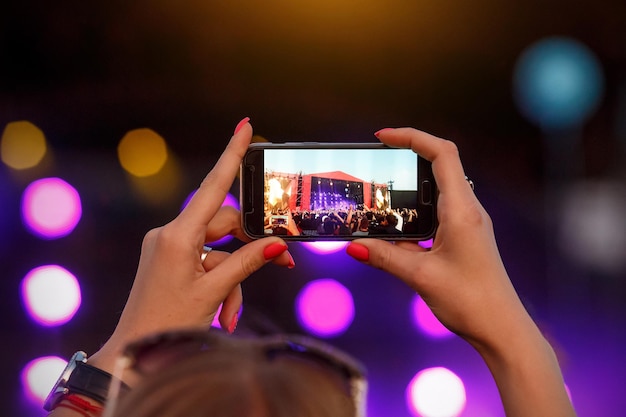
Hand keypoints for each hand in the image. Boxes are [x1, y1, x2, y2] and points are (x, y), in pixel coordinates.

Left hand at [89, 119, 293, 375]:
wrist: (132, 353)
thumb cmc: (168, 323)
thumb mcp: (214, 292)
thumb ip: (247, 262)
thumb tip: (278, 244)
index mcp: (177, 236)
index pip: (213, 187)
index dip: (231, 155)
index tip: (245, 126)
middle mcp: (170, 234)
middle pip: (225, 225)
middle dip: (252, 247)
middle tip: (285, 263)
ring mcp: (169, 247)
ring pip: (218, 249)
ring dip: (233, 279)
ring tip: (231, 314)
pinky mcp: (170, 259)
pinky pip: (205, 262)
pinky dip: (219, 284)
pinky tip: (223, 314)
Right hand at [346, 127, 575, 416]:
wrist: (501, 329)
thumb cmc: (471, 302)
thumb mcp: (420, 276)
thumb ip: (384, 257)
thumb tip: (353, 244)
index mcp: (462, 211)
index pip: (442, 154)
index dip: (412, 136)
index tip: (382, 136)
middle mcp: (469, 210)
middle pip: (441, 163)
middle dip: (408, 154)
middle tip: (377, 160)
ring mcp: (468, 222)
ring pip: (438, 187)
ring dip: (411, 182)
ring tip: (380, 190)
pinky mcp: (465, 236)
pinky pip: (438, 209)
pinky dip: (415, 207)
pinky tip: (395, 224)